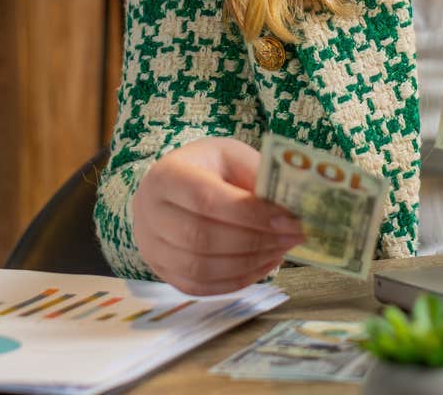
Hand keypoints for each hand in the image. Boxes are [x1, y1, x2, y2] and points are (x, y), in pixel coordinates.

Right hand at [132, 136, 308, 295]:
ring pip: (201, 269)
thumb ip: (258, 176)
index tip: (290, 221)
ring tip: (280, 249)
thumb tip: (294, 207)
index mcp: (166, 175)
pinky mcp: (162, 272)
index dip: (251, 215)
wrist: (171, 188)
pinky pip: (201, 287)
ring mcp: (151, 247)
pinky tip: (263, 264)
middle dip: (256, 242)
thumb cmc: (207, 170)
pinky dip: (238, 280)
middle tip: (293, 237)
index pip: (206, 200)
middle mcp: (149, 213)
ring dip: (250, 263)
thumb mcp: (232, 157)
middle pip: (202, 238)